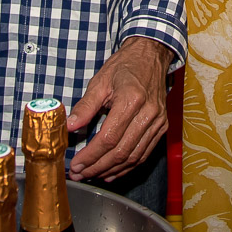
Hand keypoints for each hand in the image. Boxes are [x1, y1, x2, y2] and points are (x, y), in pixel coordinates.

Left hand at [65, 37, 171, 182]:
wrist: (150, 56)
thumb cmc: (125, 66)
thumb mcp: (100, 81)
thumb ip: (85, 106)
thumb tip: (69, 126)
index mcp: (131, 100)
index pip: (108, 138)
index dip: (90, 155)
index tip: (76, 164)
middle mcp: (148, 113)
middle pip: (121, 151)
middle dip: (97, 167)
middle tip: (80, 174)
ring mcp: (157, 121)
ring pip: (133, 156)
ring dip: (111, 170)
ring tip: (92, 175)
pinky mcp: (161, 126)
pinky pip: (144, 153)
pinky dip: (127, 166)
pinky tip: (112, 171)